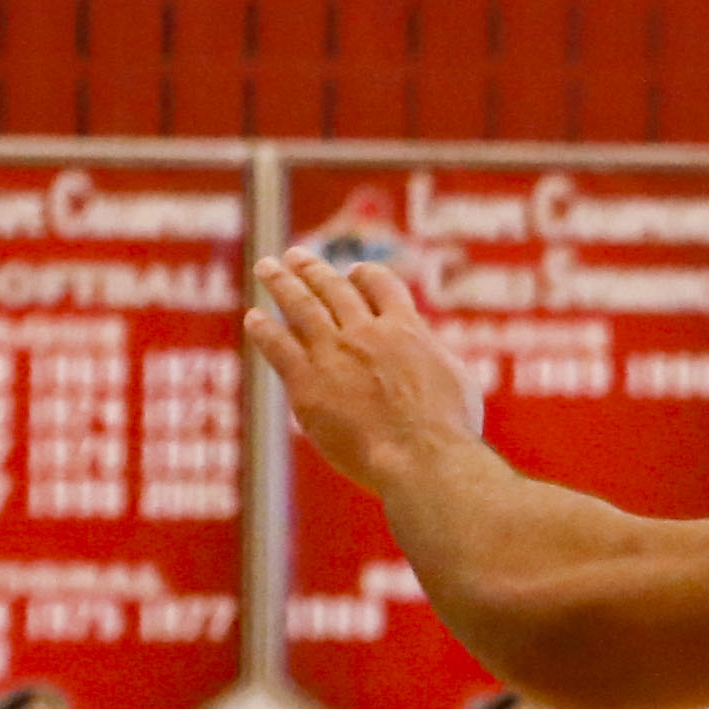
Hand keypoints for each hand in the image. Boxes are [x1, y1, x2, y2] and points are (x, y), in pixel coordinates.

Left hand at [247, 249, 484, 493]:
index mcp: (405, 327)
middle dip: (312, 269)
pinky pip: (278, 346)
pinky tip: (254, 318)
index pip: (380, 285)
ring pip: (302, 306)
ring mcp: (334, 354)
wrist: (419, 452)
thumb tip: (426, 354)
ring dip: (282, 282)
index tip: (352, 271)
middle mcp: (366, 331)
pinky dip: (264, 329)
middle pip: (334, 289)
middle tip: (295, 255)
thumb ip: (430, 357)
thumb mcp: (454, 377)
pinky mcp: (307, 383)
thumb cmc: (448, 426)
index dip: (364, 275)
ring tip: (267, 267)